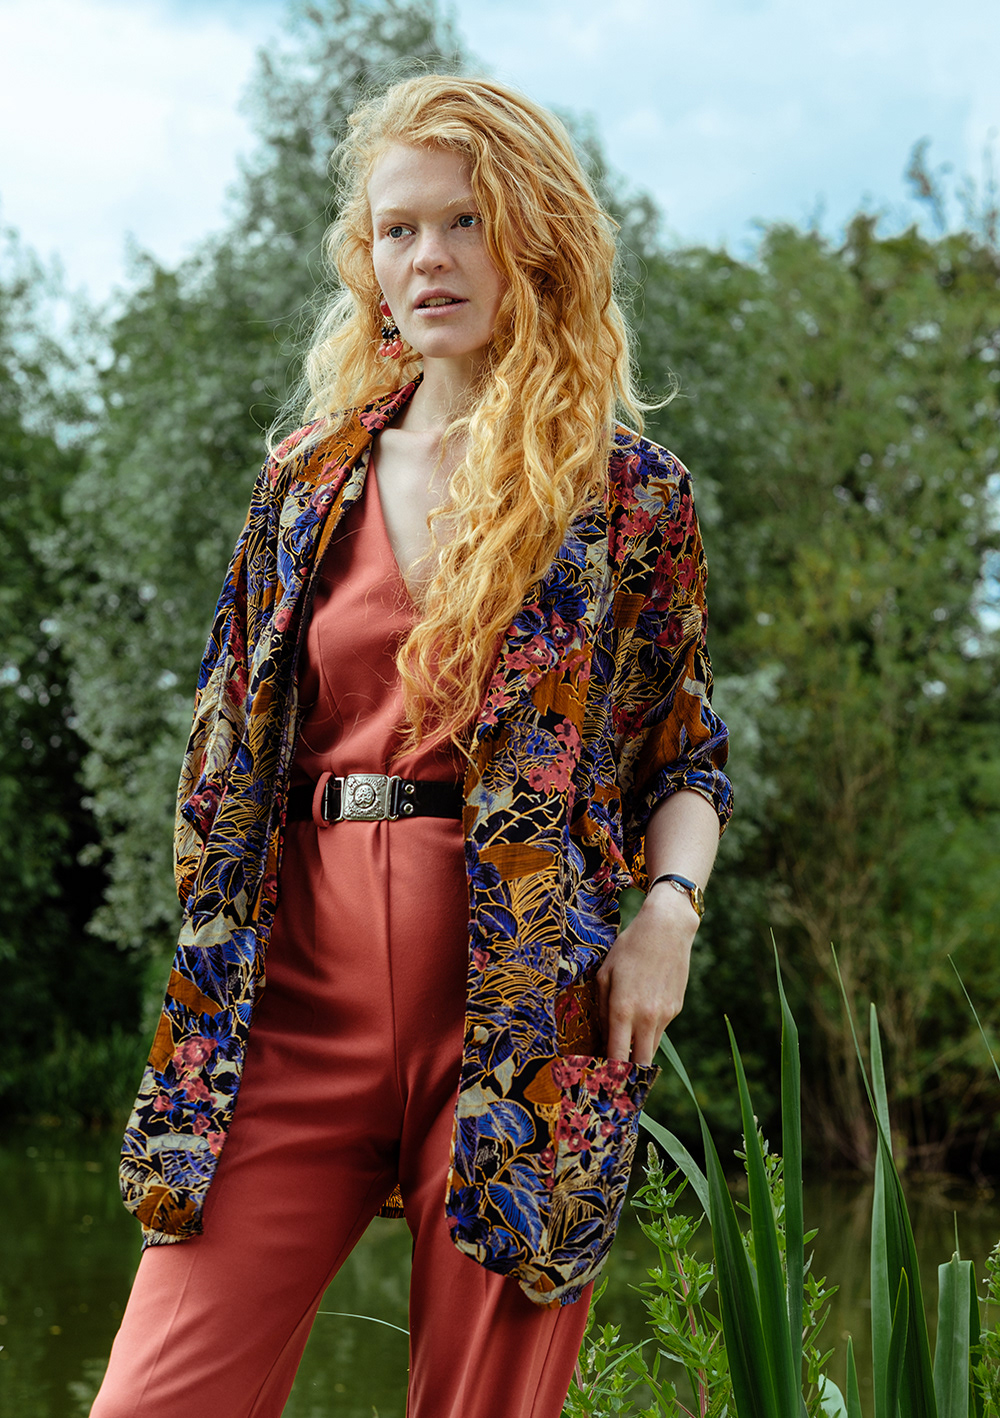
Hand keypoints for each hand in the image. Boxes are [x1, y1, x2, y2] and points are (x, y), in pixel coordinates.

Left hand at [595, 886, 699, 1065]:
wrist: (666, 929)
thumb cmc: (628, 948)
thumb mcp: (605, 974)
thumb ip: (602, 1010)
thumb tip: (602, 1039)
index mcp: (623, 1009)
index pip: (616, 1056)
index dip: (609, 1075)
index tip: (601, 1083)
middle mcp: (646, 1017)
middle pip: (640, 1064)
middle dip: (628, 1077)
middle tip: (616, 1083)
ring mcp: (665, 1015)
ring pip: (651, 1049)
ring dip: (638, 1053)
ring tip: (625, 1052)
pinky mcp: (676, 1009)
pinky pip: (659, 1030)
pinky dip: (649, 1032)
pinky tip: (642, 1013)